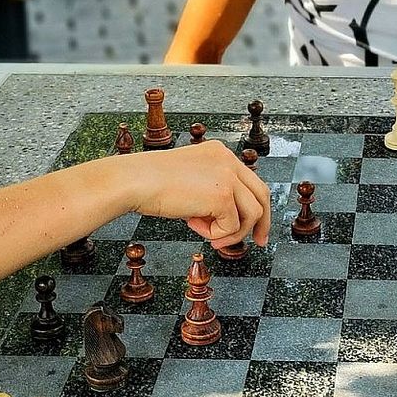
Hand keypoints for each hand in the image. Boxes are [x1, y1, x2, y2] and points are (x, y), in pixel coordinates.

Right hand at [117, 143, 270, 247]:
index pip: (250, 181)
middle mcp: (228, 160)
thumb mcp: (190, 182)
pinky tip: (193, 226)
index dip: (255, 205)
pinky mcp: (222, 195)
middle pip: (261, 194)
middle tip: (259, 242)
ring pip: (252, 213)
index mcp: (220, 153)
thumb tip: (227, 220)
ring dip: (231, 233)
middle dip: (261, 222)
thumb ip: (211, 192)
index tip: (255, 227)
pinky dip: (216, 234)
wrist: (134, 181)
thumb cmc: (151, 184)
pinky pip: (232, 226)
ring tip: (209, 236)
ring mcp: (227, 176)